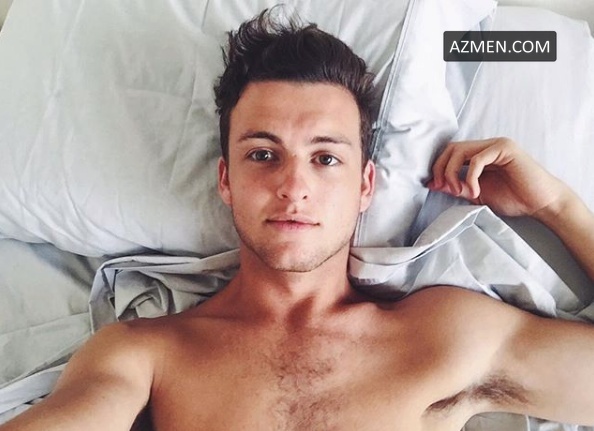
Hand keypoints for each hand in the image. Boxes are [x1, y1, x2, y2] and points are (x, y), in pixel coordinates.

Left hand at [427, 137, 569, 217]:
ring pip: (460, 150)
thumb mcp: (477, 194)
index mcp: (480, 154)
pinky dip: (470, 176)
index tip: (434, 186)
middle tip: (442, 187)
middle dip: (441, 168)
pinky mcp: (505, 149)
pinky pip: (477, 159)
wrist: (541, 204)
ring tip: (457, 191)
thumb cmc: (514, 199)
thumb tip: (433, 183)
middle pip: (451, 148)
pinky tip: (475, 192)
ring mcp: (496, 145)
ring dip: (452, 172)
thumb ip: (458, 186)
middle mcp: (487, 146)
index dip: (438, 168)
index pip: (450, 153)